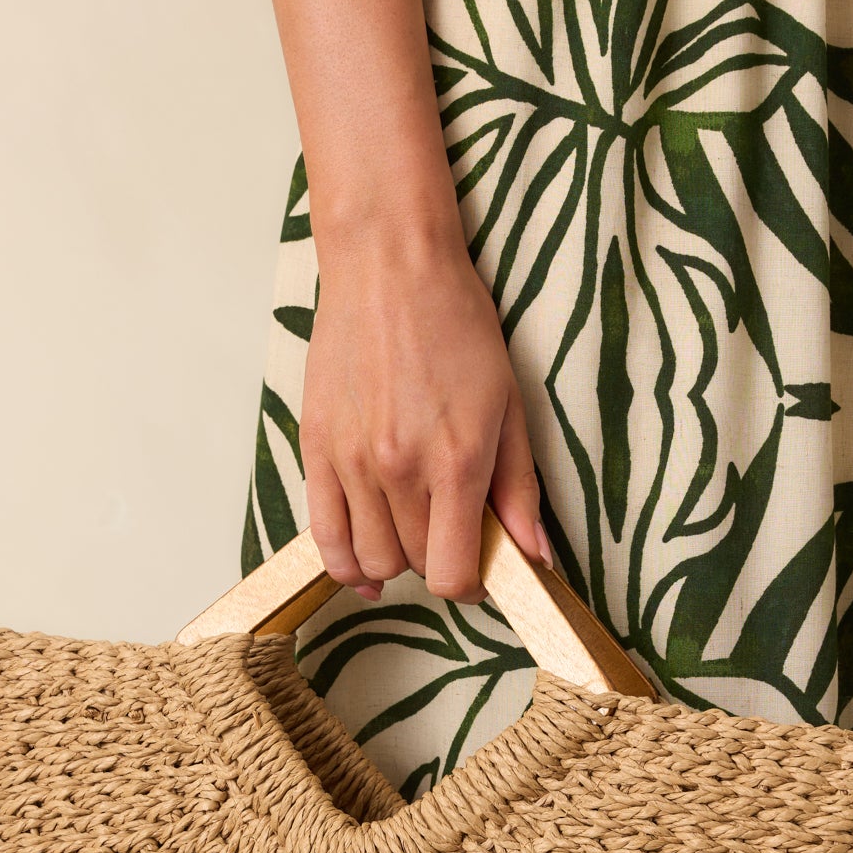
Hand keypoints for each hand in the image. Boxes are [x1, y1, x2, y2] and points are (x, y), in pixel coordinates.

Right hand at [300, 224, 551, 603]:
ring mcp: (353, 463)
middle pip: (413, 565)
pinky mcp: (317, 451)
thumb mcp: (509, 405)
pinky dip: (344, 562)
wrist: (389, 269)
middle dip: (436, 559)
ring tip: (410, 530)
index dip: (469, 584)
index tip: (477, 567)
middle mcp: (399, 471)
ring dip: (394, 559)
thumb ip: (519, 489)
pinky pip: (324, 536)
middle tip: (449, 528)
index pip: (452, 574)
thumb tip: (535, 555)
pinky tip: (363, 565)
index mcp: (456, 463)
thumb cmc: (455, 326)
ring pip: (370, 559)